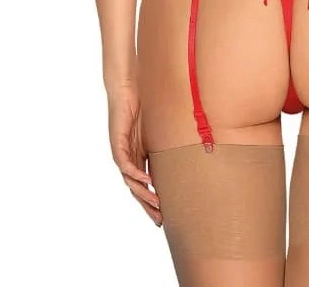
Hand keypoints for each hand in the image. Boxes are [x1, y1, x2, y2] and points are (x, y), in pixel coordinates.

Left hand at [107, 83, 161, 225]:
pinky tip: (147, 182)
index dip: (153, 200)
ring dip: (143, 194)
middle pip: (137, 189)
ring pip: (131, 181)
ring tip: (156, 204)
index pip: (145, 184)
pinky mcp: (117, 144)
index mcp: (139, 156)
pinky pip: (125, 165)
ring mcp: (122, 152)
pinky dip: (136, 175)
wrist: (127, 87)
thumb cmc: (144, 104)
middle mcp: (129, 158)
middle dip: (148, 206)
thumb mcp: (159, 128)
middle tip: (160, 220)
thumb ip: (167, 141)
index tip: (165, 214)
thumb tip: (191, 145)